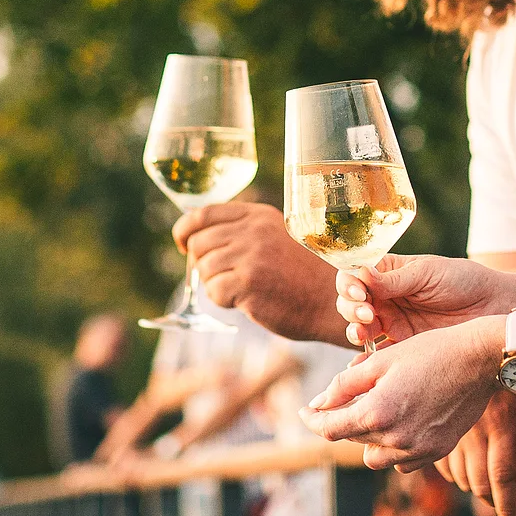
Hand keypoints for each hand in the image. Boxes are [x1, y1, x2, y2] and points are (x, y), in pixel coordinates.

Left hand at [174, 202, 339, 342]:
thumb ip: (241, 232)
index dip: (185, 229)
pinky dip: (223, 300)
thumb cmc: (301, 275)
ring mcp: (251, 255)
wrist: (333, 302)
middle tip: (221, 277)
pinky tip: (247, 300)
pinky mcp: (249, 282)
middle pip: (198, 242)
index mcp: (258, 215)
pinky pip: (213, 292)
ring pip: (203, 269)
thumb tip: (193, 239)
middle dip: (200, 263)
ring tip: (242, 289)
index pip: (203, 213)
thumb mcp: (274, 238)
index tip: (182, 243)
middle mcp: (253, 230)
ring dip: (215, 284)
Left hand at [300, 319, 501, 471]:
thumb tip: (318, 403)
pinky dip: (395, 448)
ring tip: (378, 411)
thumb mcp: (380, 361)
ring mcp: (418, 450)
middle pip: (352, 440)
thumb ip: (344, 384)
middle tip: (349, 398)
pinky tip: (402, 423)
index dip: (311, 419)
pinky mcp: (436, 452)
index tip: (305, 410)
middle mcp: (395, 439)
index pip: (329, 429)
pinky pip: (402, 462)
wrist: (479, 359)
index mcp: (376, 413)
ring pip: (375, 458)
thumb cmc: (429, 351)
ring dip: (369, 439)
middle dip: (345, 421)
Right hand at [335, 254, 515, 350]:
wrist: (495, 309)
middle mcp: (386, 298)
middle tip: (367, 315)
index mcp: (389, 273)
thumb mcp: (430, 274)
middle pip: (351, 303)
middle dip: (351, 309)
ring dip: (356, 331)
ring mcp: (393, 323)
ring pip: (360, 328)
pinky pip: (379, 355)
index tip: (360, 293)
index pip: (355, 275)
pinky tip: (361, 364)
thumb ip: (396, 279)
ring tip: (363, 335)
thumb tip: (361, 274)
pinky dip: (366, 360)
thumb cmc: (465, 281)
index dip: (349, 284)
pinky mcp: (404, 347)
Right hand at [437, 393, 515, 515]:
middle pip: (481, 484)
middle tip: (507, 500)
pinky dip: (458, 474)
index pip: (504, 478)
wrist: (482, 352)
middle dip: (495, 500)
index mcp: (503, 425)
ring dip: (477, 486)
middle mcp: (474, 430)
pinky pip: (445, 467)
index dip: (510, 508)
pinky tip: (471, 463)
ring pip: (462, 479)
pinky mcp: (439, 429)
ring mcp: (453, 430)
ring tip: (491, 475)